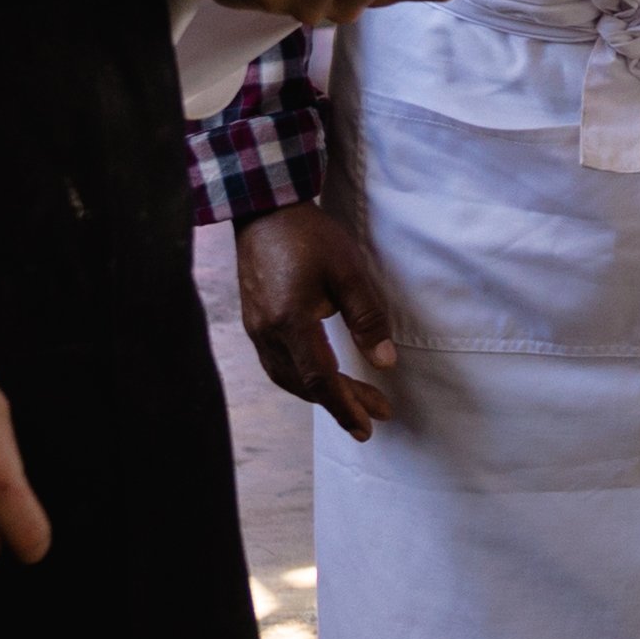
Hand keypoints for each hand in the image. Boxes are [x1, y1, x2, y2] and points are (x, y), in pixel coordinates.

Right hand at [236, 203, 416, 441]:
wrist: (264, 211)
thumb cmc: (309, 236)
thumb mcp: (349, 272)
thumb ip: (367, 319)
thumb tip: (385, 362)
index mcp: (290, 321)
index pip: (319, 379)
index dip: (344, 406)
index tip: (366, 427)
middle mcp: (267, 333)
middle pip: (305, 384)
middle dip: (341, 403)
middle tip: (375, 416)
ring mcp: (256, 329)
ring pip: (288, 378)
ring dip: (320, 394)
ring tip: (354, 400)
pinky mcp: (254, 322)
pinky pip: (277, 364)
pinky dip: (302, 379)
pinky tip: (321, 377)